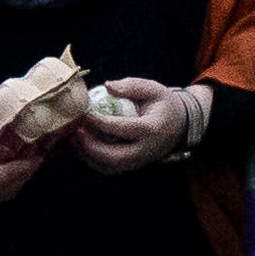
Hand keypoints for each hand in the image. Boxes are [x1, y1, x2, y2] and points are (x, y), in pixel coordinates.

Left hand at [70, 76, 202, 173]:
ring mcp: (140, 161)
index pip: (124, 129)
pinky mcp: (133, 165)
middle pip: (115, 156)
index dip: (101, 122)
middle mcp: (146, 149)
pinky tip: (82, 147)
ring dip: (88, 156)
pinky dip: (92, 161)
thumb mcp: (152, 89)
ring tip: (74, 139)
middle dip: (91, 146)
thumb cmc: (163, 104)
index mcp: (152, 129)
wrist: (179, 124)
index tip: (86, 113)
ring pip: (110, 167)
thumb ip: (131, 86)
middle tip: (77, 131)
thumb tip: (107, 86)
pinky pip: (109, 169)